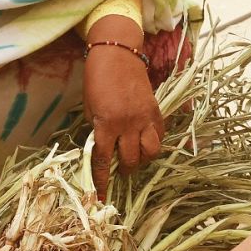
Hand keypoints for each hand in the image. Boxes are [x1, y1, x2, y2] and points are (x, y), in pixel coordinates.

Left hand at [84, 41, 163, 191]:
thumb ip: (97, 130)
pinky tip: (147, 142)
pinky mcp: (156, 111)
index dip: (103, 181)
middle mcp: (129, 124)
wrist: (118, 54)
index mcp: (107, 124)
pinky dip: (154, 143)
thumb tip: (102, 151)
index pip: (105, 161)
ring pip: (151, 151)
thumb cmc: (96, 79)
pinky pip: (160, 135)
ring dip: (143, 159)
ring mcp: (145, 118)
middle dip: (125, 170)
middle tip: (120, 170)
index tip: (101, 196)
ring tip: (136, 157)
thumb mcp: (89, 108)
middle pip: (131, 160)